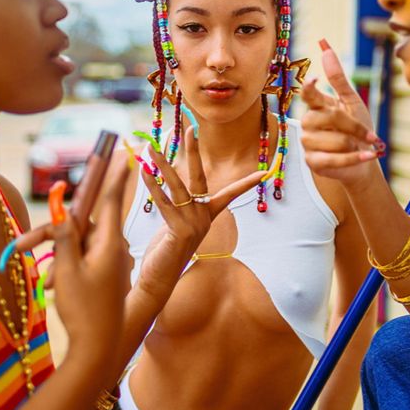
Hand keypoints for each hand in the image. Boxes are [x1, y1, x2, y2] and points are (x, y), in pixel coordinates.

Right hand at [48, 154, 131, 371]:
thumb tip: (65, 213)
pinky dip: (66, 266)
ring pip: (79, 244)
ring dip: (56, 255)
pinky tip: (53, 286)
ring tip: (43, 282)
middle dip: (51, 234)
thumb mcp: (66, 271)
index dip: (113, 176)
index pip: (109, 201)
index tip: (124, 153)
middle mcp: (114, 248)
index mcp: (108, 243)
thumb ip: (64, 238)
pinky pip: (84, 259)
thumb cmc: (83, 310)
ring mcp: (111, 262)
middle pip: (80, 225)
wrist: (98, 350)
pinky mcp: (106, 275)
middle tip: (23, 245)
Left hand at [135, 127, 264, 299]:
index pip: (230, 194)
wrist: (160, 280)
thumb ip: (173, 203)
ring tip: (151, 147)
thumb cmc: (166, 251)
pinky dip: (152, 185)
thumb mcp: (174, 224)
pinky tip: (144, 171)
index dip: (247, 182)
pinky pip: (164, 202)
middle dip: (195, 152)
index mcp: (207, 216)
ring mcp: (193, 224)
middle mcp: (203, 218)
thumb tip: (163, 179)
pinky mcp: (179, 230)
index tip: (265, 172)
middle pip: (199, 177)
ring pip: (177, 187)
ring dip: (162, 165)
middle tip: (192, 129)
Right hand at [301, 41, 383, 186]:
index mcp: (316, 106)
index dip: (310, 87)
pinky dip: (356, 158)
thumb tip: (326, 48)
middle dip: (354, 126)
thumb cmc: (356, 130)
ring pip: (335, 140)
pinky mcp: (313, 162)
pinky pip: (335, 159)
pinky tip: (369, 155)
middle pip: (330, 118)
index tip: (315, 78)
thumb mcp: (352, 102)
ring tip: (361, 146)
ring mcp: (308, 143)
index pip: (308, 94)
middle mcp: (308, 123)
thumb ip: (338, 79)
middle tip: (369, 135)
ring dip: (356, 144)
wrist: (362, 161)